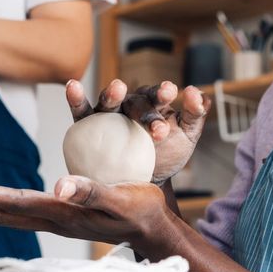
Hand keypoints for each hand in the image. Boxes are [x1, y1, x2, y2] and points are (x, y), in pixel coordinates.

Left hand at [0, 177, 172, 249]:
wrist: (154, 228)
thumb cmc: (142, 209)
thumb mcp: (122, 197)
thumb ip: (92, 191)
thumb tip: (60, 185)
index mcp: (63, 212)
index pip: (15, 203)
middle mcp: (51, 218)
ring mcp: (53, 219)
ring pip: (2, 214)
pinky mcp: (58, 215)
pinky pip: (16, 213)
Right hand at [66, 79, 211, 182]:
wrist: (145, 185)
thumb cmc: (167, 155)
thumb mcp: (187, 137)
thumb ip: (195, 115)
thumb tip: (200, 93)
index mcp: (153, 105)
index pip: (157, 96)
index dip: (163, 93)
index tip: (172, 92)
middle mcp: (129, 106)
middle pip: (135, 101)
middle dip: (145, 110)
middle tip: (155, 124)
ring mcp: (108, 116)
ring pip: (108, 101)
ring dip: (112, 94)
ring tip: (117, 89)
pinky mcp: (87, 128)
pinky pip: (80, 112)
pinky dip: (75, 99)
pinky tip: (72, 86)